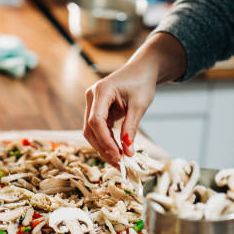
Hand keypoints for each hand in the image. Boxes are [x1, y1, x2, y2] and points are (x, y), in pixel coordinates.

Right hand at [83, 32, 186, 165]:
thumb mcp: (139, 106)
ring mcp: (92, 104)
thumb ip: (131, 128)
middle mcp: (92, 97)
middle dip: (103, 148)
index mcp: (101, 91)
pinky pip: (98, 130)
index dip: (106, 141)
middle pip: (90, 129)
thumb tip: (127, 152)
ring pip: (91, 132)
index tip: (118, 155)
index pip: (96, 121)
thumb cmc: (142, 82)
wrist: (143, 69)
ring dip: (104, 148)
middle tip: (119, 164)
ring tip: (119, 162)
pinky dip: (107, 142)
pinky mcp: (97, 110)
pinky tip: (118, 152)